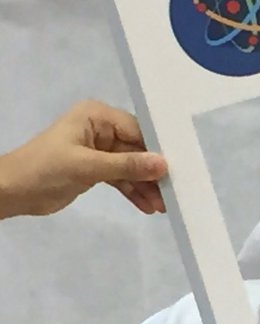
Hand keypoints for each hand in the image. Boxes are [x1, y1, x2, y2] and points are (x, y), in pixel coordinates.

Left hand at [0, 101, 166, 219]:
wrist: (12, 191)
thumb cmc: (45, 169)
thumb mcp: (87, 166)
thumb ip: (127, 165)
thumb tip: (163, 165)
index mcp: (96, 116)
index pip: (137, 130)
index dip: (157, 151)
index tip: (178, 170)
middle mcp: (100, 129)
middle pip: (138, 150)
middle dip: (152, 174)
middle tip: (173, 194)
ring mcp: (99, 150)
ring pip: (131, 167)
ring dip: (145, 187)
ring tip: (162, 207)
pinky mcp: (96, 169)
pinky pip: (121, 178)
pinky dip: (133, 192)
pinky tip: (147, 207)